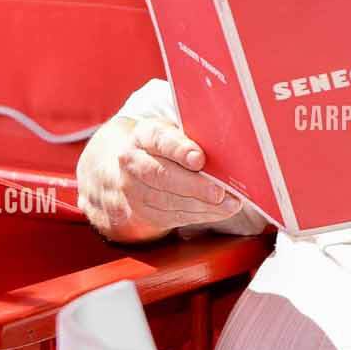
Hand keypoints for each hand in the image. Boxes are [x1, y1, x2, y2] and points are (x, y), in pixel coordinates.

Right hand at [79, 117, 248, 241]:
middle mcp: (133, 162)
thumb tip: (229, 143)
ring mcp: (133, 190)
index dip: (179, 149)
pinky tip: (217, 212)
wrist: (121, 172)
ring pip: (167, 200)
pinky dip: (198, 216)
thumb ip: (192, 135)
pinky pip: (171, 216)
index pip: (160, 140)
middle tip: (220, 192)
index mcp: (144, 135)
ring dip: (201, 206)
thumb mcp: (171, 133)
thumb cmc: (162, 148)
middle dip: (194, 185)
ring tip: (229, 205)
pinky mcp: (141, 212)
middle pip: (162, 175)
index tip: (199, 158)